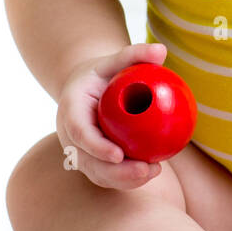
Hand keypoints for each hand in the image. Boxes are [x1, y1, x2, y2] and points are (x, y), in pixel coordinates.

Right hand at [56, 41, 169, 189]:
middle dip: (114, 172)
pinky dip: (127, 179)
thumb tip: (161, 50)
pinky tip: (151, 172)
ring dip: (124, 179)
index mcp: (71, 109)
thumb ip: (135, 54)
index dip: (96, 146)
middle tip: (145, 170)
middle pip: (87, 161)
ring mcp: (79, 150)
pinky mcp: (92, 161)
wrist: (87, 89)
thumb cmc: (105, 73)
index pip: (79, 132)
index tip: (118, 155)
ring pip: (98, 173)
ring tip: (153, 172)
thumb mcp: (116, 60)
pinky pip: (107, 175)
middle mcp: (70, 135)